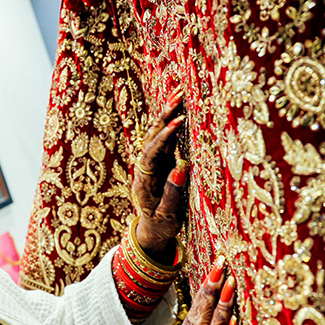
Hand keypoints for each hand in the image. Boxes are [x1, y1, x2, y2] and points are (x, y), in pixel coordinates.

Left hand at [133, 90, 186, 262]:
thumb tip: (181, 168)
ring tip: (179, 94)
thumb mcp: (168, 215)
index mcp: (143, 181)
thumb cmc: (162, 225)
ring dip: (167, 114)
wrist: (152, 230)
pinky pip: (165, 140)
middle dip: (164, 115)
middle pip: (151, 137)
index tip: (178, 122)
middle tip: (179, 95)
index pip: (152, 153)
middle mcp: (144, 168)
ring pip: (156, 135)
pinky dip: (171, 123)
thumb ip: (173, 193)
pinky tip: (180, 109)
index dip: (165, 137)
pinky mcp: (159, 162)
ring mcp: (151, 164)